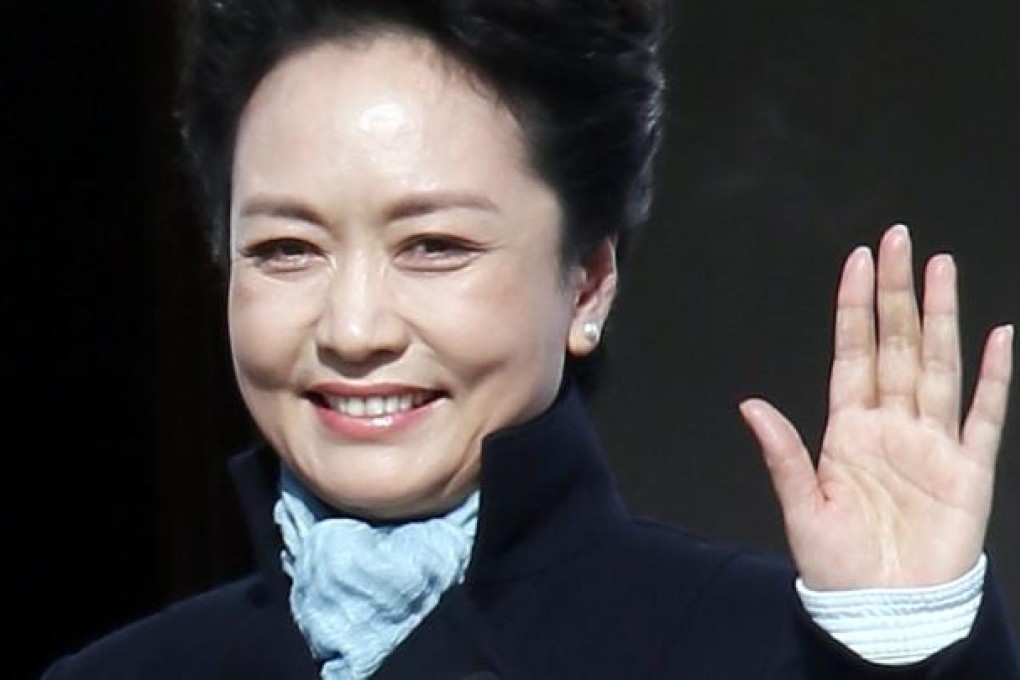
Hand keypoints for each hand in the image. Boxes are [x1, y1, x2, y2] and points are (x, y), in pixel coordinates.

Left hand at [739, 224, 1013, 589]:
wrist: (885, 609)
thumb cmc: (838, 563)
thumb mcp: (801, 507)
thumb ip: (783, 453)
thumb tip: (750, 405)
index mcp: (847, 429)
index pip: (852, 353)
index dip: (855, 307)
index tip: (858, 261)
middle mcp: (891, 424)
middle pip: (896, 344)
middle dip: (897, 293)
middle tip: (899, 240)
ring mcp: (931, 442)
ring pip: (937, 364)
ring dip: (941, 317)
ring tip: (941, 268)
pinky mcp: (968, 470)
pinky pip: (984, 415)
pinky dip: (994, 378)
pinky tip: (998, 338)